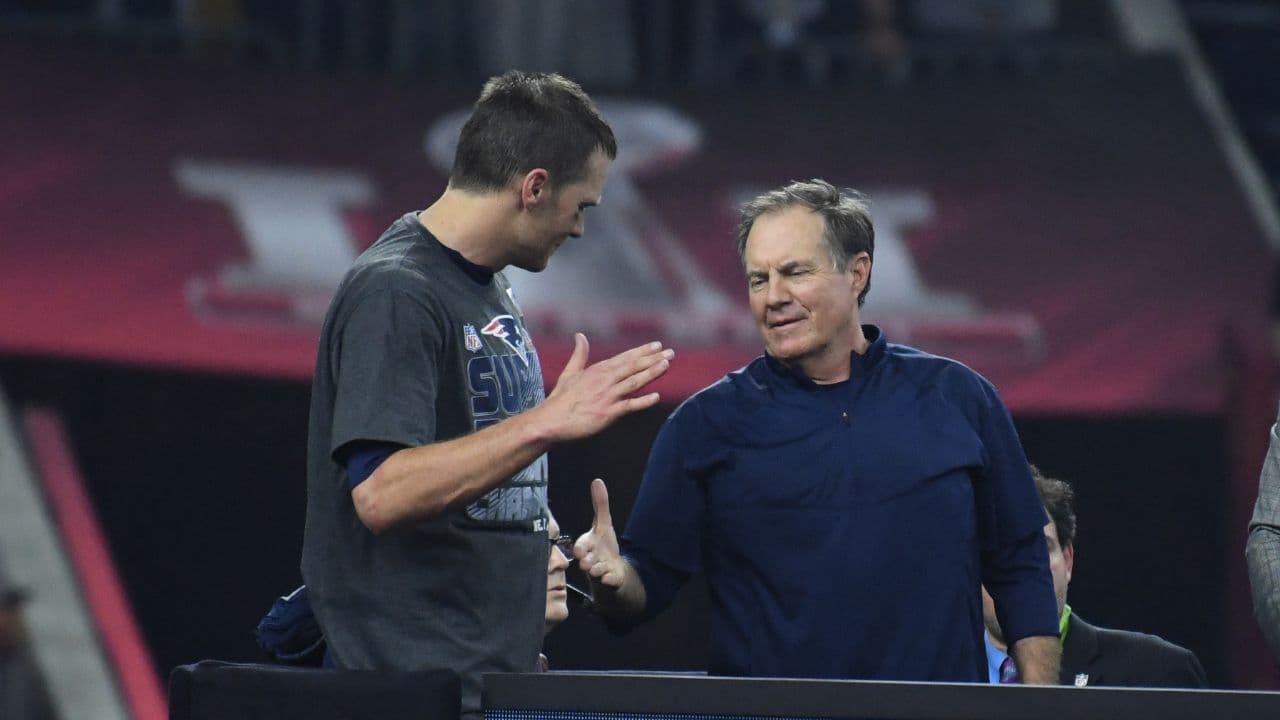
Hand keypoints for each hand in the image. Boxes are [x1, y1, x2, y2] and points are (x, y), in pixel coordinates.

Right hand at [540, 334, 673, 441]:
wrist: (551, 420)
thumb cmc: (560, 399)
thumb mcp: (569, 372)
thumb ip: (579, 354)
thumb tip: (579, 335)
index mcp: (597, 370)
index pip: (624, 358)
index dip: (642, 351)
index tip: (657, 346)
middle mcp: (604, 380)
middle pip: (633, 367)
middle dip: (653, 359)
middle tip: (670, 352)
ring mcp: (607, 396)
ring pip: (634, 382)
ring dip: (651, 373)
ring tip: (666, 365)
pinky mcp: (607, 413)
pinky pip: (629, 406)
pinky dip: (642, 401)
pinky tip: (656, 397)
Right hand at [574, 479, 626, 588]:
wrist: (612, 567)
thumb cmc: (603, 545)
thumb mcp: (603, 523)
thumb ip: (600, 504)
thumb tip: (597, 481)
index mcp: (587, 545)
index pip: (581, 545)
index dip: (581, 547)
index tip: (581, 550)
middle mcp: (591, 558)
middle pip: (586, 561)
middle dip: (587, 561)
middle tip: (587, 562)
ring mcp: (599, 570)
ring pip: (596, 572)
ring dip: (597, 570)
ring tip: (600, 569)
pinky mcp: (609, 579)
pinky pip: (608, 581)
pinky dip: (608, 579)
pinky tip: (609, 577)